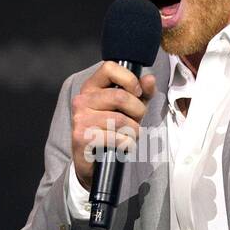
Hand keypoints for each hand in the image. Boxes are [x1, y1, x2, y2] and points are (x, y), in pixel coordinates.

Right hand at [70, 62, 157, 187]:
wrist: (93, 162)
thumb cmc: (111, 131)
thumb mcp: (130, 109)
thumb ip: (141, 93)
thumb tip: (149, 79)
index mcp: (91, 87)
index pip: (109, 67)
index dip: (129, 79)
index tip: (137, 93)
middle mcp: (82, 100)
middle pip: (120, 96)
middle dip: (138, 111)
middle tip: (136, 121)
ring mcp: (80, 119)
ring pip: (120, 120)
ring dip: (133, 131)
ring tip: (129, 136)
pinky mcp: (82, 137)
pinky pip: (116, 137)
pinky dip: (126, 144)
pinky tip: (122, 146)